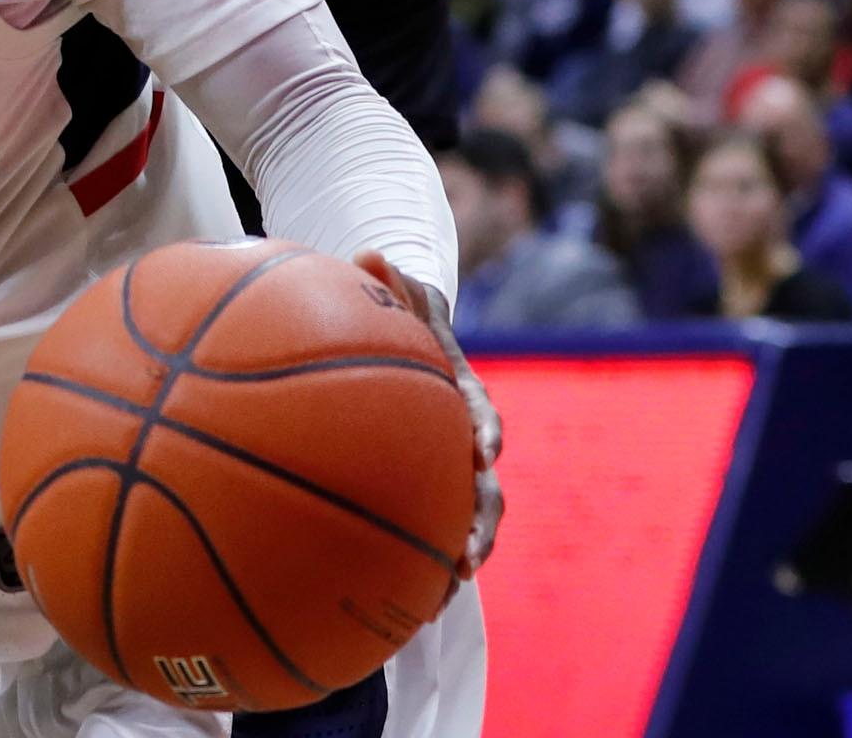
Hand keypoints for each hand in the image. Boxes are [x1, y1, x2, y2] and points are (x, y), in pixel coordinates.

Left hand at [359, 252, 504, 577]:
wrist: (404, 334)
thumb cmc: (393, 312)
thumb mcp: (389, 291)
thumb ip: (383, 281)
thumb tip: (366, 254)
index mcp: (457, 390)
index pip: (479, 409)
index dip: (483, 428)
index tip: (483, 448)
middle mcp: (460, 435)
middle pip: (484, 485)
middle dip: (480, 522)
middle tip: (469, 558)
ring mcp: (445, 466)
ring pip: (464, 517)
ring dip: (458, 553)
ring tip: (440, 594)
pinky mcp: (424, 486)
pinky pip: (427, 525)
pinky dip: (419, 560)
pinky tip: (397, 598)